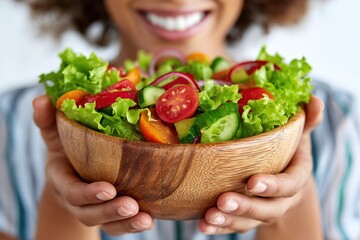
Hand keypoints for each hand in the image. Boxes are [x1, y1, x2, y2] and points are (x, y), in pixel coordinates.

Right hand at [33, 95, 153, 234]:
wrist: (71, 175)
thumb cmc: (66, 151)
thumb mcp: (56, 136)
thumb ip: (49, 121)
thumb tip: (41, 98)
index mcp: (63, 180)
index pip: (72, 191)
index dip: (88, 193)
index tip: (109, 188)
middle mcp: (76, 200)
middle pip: (90, 212)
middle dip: (110, 211)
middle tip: (131, 205)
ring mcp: (93, 210)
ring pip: (106, 224)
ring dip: (125, 223)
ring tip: (145, 219)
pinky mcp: (108, 216)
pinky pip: (118, 227)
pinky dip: (132, 226)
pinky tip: (149, 221)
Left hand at [198, 96, 323, 233]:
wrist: (281, 176)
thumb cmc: (287, 150)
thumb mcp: (297, 134)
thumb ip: (305, 121)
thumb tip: (314, 101)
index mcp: (295, 177)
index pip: (290, 184)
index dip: (273, 186)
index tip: (252, 182)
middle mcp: (281, 199)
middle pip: (269, 209)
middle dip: (246, 206)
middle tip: (223, 200)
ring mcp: (264, 210)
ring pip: (250, 221)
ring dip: (229, 220)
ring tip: (209, 216)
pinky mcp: (247, 217)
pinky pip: (235, 226)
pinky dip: (220, 227)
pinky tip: (203, 225)